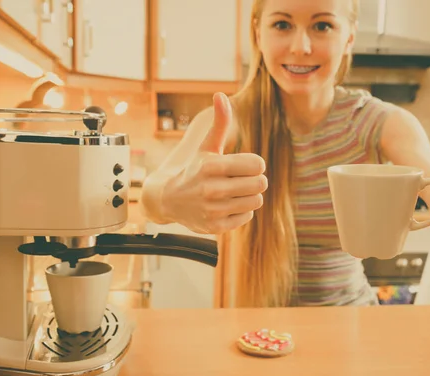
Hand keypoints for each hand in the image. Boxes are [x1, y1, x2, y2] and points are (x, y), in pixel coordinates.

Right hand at [161, 93, 267, 233]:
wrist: (169, 200)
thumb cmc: (194, 170)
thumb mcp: (206, 147)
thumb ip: (220, 123)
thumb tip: (221, 95)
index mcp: (212, 166)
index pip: (258, 164)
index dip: (255, 164)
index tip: (244, 166)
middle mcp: (212, 189)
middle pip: (260, 184)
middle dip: (255, 180)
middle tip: (242, 180)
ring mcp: (213, 210)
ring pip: (256, 200)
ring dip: (250, 195)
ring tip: (234, 192)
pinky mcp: (216, 227)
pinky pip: (247, 216)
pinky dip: (241, 210)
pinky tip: (227, 205)